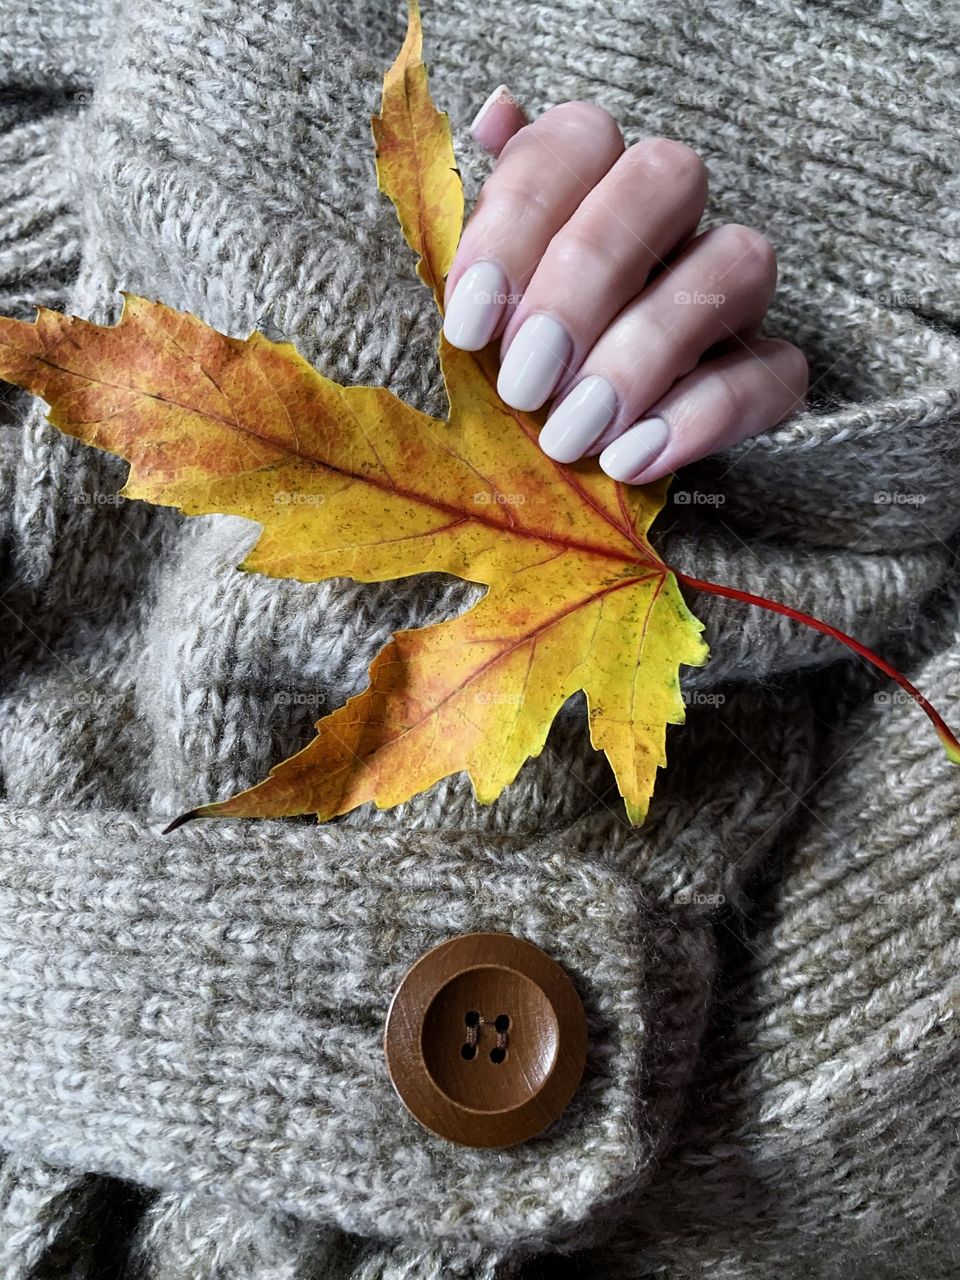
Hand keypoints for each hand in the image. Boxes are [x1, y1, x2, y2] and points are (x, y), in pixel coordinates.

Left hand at [442, 88, 807, 484]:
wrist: (557, 469)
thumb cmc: (507, 366)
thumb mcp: (479, 302)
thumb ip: (481, 222)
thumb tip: (496, 113)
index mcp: (593, 178)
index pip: (578, 141)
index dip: (519, 221)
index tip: (469, 326)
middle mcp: (671, 216)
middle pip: (666, 179)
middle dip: (584, 284)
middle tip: (523, 384)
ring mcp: (730, 288)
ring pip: (735, 265)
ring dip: (644, 354)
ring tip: (570, 436)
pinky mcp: (768, 367)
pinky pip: (774, 371)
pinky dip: (704, 417)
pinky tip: (630, 460)